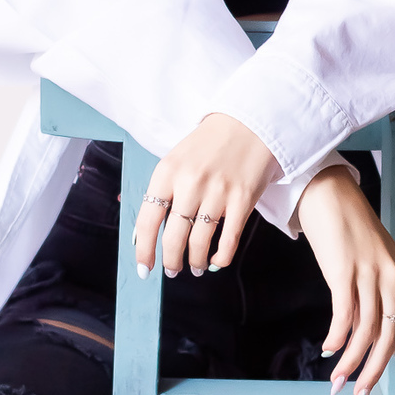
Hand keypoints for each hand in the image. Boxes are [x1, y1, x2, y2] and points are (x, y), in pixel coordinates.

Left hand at [133, 113, 280, 276]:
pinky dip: (221, 257)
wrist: (250, 123)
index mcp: (167, 172)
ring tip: (195, 267)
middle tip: (171, 271)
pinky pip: (228, 240)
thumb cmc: (209, 144)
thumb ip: (161, 192)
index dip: (144, 250)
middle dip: (170, 261)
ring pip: (199, 243)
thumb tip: (145, 233)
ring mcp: (217, 193)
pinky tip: (216, 261)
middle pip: (173, 237)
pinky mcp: (242, 200)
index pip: (147, 220)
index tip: (144, 268)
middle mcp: (190, 184)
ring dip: (195, 262)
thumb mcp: (176, 160)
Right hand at [296, 167, 394, 394]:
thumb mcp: (382, 269)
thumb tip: (391, 345)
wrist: (332, 197)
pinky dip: (336, 338)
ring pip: (365, 334)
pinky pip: (344, 316)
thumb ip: (388, 303)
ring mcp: (371, 276)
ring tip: (336, 383)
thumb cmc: (355, 236)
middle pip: (390, 341)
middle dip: (373, 375)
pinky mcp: (345, 272)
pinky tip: (328, 350)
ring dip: (349, 363)